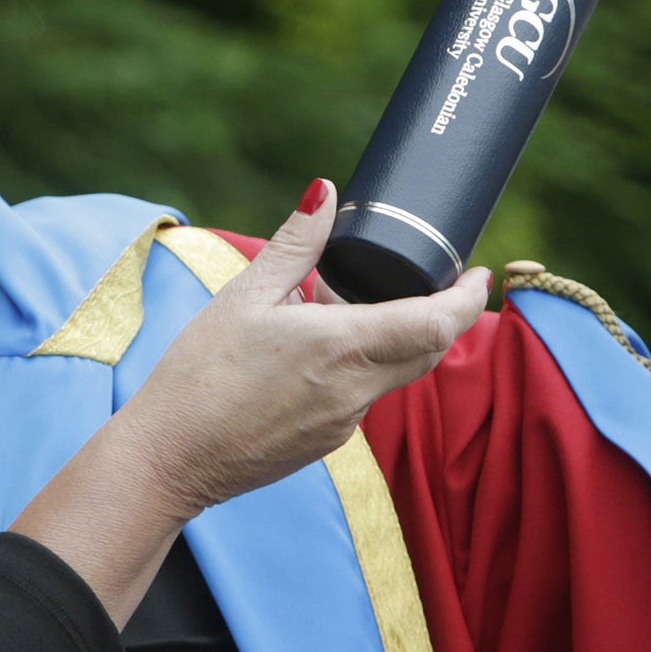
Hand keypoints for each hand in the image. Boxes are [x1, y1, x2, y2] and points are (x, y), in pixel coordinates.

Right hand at [115, 180, 491, 519]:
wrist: (170, 458)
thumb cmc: (199, 374)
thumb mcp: (244, 295)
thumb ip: (294, 243)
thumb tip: (324, 192)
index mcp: (343, 347)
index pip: (438, 324)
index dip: (469, 298)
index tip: (479, 273)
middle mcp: (357, 391)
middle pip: (428, 350)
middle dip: (443, 313)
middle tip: (436, 276)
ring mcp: (345, 424)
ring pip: (394, 372)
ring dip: (393, 336)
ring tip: (345, 302)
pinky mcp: (327, 442)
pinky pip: (363, 394)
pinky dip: (361, 363)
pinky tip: (316, 346)